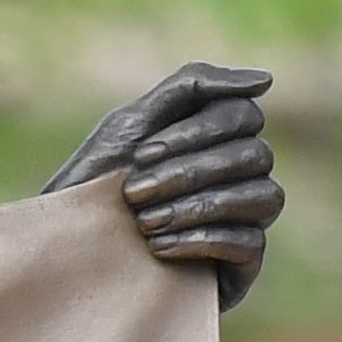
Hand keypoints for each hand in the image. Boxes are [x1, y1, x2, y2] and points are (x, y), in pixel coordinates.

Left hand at [45, 61, 280, 300]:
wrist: (74, 249)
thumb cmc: (101, 180)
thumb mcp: (133, 122)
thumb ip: (191, 86)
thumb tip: (266, 80)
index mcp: (223, 135)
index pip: (243, 115)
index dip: (195, 132)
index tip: (141, 153)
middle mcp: (246, 173)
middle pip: (254, 155)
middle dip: (189, 172)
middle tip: (135, 193)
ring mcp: (252, 216)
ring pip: (262, 196)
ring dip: (198, 206)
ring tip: (145, 222)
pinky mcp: (247, 261)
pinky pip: (250, 243)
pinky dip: (202, 240)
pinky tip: (158, 247)